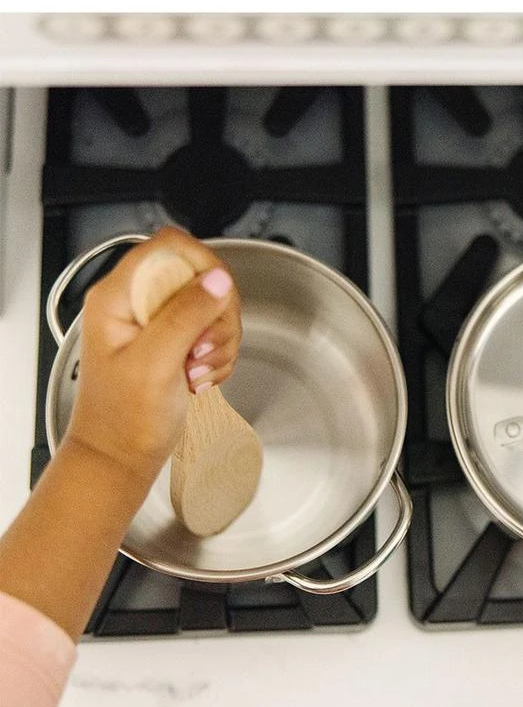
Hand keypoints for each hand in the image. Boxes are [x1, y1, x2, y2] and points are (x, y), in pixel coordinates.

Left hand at [64, 226, 241, 490]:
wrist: (121, 458)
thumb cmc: (122, 420)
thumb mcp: (154, 363)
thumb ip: (185, 315)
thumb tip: (217, 278)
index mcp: (118, 296)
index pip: (169, 247)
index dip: (202, 265)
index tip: (216, 298)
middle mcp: (138, 303)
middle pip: (200, 276)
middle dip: (216, 314)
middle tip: (202, 348)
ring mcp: (158, 323)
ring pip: (213, 306)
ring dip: (219, 341)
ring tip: (197, 369)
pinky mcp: (175, 342)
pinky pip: (214, 333)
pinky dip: (218, 357)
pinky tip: (199, 377)